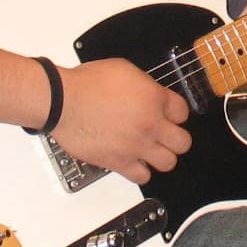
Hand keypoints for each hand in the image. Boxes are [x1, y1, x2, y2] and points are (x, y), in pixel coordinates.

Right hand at [49, 57, 190, 184]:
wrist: (63, 101)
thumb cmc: (85, 84)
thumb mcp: (124, 70)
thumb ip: (144, 85)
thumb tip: (149, 93)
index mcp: (154, 98)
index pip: (183, 112)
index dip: (176, 113)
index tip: (170, 115)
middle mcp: (150, 124)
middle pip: (183, 142)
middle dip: (176, 138)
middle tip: (166, 135)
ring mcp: (136, 146)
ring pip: (168, 162)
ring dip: (162, 156)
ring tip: (152, 150)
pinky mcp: (119, 162)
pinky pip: (142, 176)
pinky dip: (141, 171)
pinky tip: (135, 162)